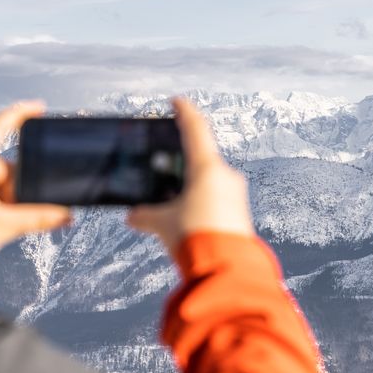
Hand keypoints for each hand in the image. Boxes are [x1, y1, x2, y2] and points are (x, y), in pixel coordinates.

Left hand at [0, 101, 71, 262]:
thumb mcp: (2, 225)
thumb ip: (39, 218)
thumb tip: (67, 214)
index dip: (20, 114)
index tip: (41, 108)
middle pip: (13, 165)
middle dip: (21, 188)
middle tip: (14, 210)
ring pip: (10, 181)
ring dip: (14, 199)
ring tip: (3, 219)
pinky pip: (2, 190)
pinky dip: (8, 203)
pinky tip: (4, 218)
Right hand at [127, 96, 254, 252]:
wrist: (226, 270)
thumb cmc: (195, 239)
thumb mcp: (163, 224)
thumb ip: (145, 215)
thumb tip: (133, 215)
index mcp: (207, 168)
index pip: (195, 129)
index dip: (184, 113)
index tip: (177, 102)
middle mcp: (225, 175)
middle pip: (200, 157)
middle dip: (180, 160)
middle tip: (163, 161)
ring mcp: (235, 193)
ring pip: (208, 178)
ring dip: (189, 183)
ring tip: (169, 195)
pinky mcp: (239, 211)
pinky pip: (216, 195)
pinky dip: (199, 198)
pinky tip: (185, 212)